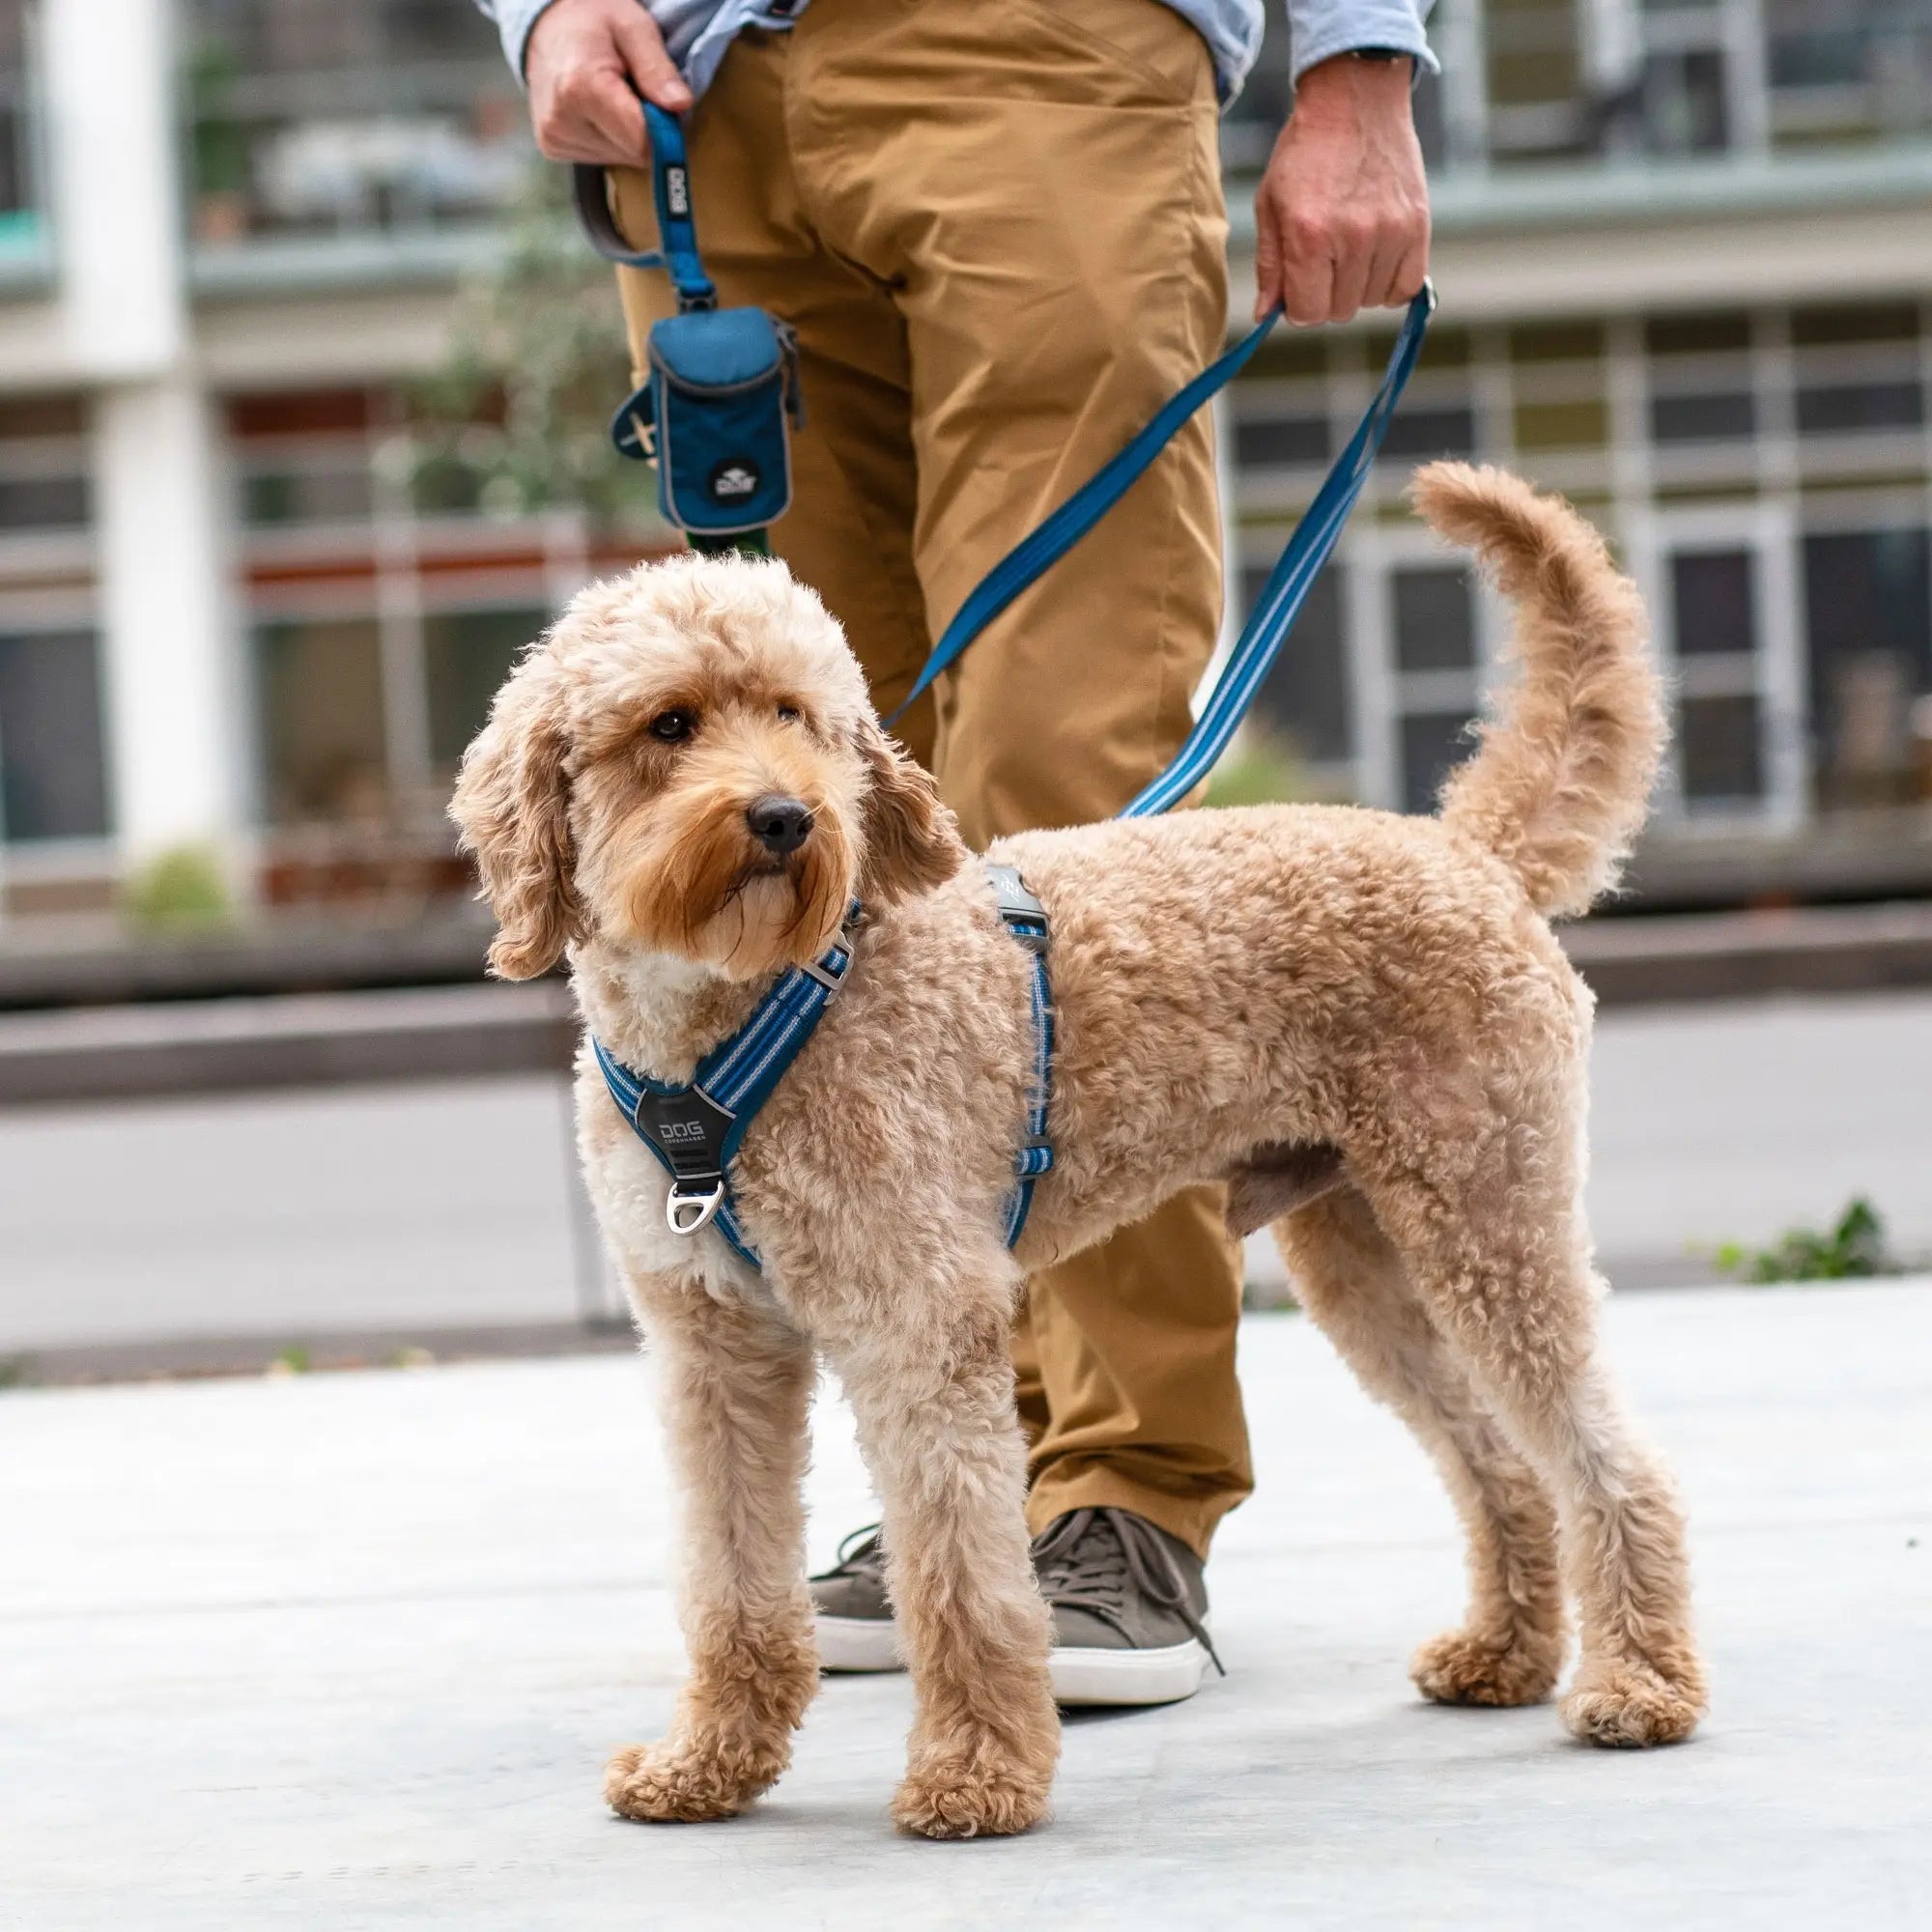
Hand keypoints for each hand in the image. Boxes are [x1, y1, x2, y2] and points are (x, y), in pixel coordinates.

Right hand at [525, 0, 691, 165]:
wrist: (546, 29)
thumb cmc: (593, 23)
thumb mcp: (633, 27)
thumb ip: (657, 68)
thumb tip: (681, 106)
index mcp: (580, 88)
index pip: (641, 141)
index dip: (665, 130)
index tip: (668, 108)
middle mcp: (561, 120)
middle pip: (634, 153)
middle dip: (647, 130)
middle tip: (636, 92)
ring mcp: (554, 137)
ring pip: (621, 158)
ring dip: (628, 135)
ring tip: (615, 98)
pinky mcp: (552, 147)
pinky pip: (602, 158)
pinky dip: (611, 138)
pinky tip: (599, 111)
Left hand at [1253, 54, 1429, 324]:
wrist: (1355, 99)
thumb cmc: (1306, 152)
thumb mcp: (1270, 204)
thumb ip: (1270, 265)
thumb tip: (1266, 315)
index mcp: (1309, 235)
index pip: (1307, 313)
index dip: (1299, 305)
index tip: (1299, 285)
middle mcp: (1353, 238)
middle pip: (1339, 311)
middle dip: (1326, 295)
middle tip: (1324, 259)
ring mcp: (1390, 232)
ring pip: (1371, 301)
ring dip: (1357, 286)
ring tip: (1350, 247)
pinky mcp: (1418, 225)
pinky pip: (1406, 287)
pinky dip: (1391, 283)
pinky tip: (1376, 260)